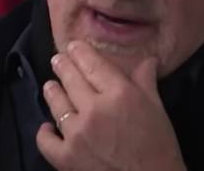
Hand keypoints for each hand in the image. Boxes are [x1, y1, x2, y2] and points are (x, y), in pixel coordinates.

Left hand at [36, 40, 186, 170]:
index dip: (79, 52)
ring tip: (51, 86)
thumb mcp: (157, 110)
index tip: (72, 46)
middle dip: (62, 65)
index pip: (92, 64)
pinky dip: (44, 132)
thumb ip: (146, 82)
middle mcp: (94, 109)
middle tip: (57, 59)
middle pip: (70, 78)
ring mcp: (77, 134)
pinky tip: (47, 127)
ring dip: (52, 92)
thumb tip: (148, 59)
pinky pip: (45, 139)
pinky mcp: (65, 158)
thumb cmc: (159, 149)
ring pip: (56, 104)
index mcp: (119, 94)